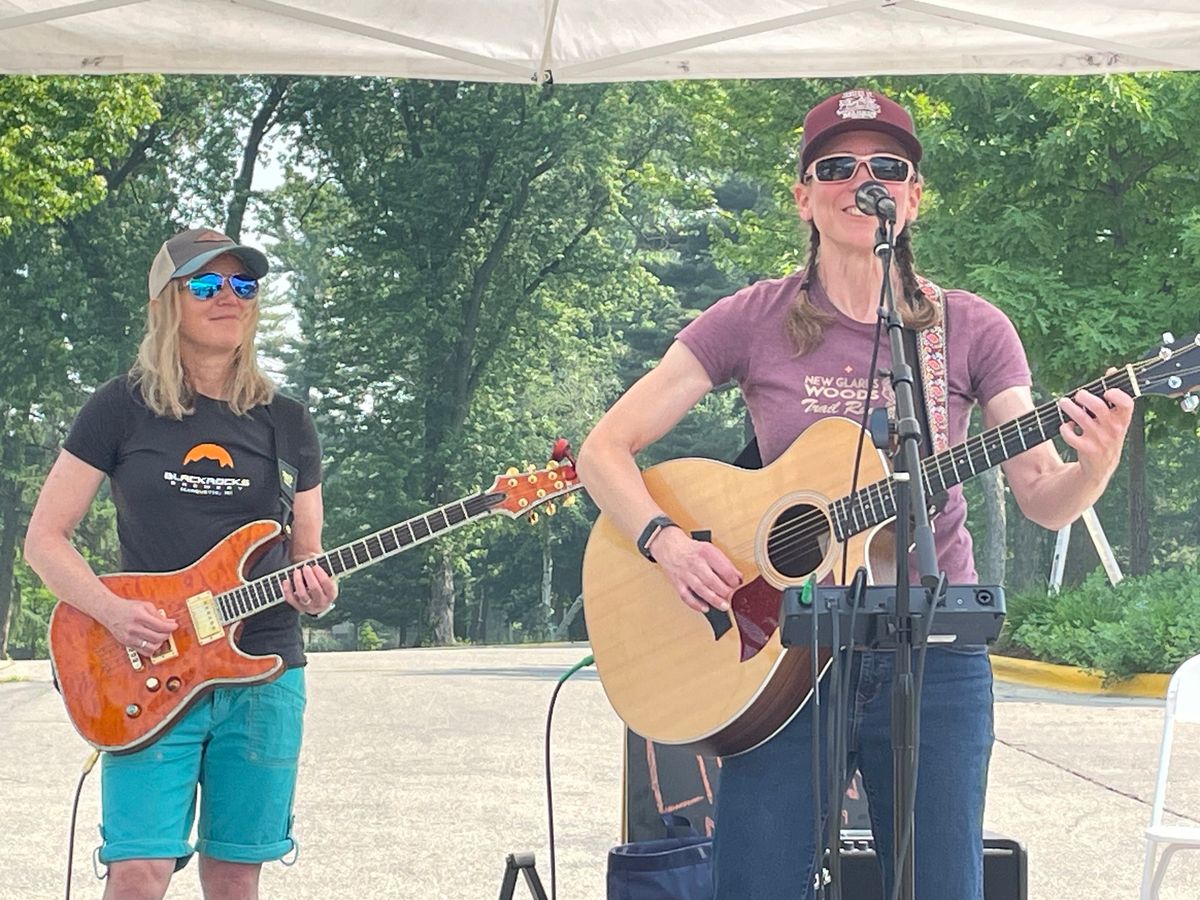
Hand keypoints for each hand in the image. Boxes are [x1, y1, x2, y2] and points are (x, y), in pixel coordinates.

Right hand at [102, 596, 177, 651]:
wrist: (109, 611)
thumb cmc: (127, 607)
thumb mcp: (145, 605)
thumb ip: (158, 614)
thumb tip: (170, 622)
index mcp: (139, 616)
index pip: (160, 626)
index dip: (171, 627)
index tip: (174, 626)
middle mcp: (134, 628)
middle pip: (157, 637)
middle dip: (167, 634)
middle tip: (168, 630)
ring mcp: (130, 637)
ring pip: (151, 647)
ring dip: (160, 643)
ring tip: (161, 637)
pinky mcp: (127, 644)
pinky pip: (143, 651)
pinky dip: (151, 649)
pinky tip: (153, 642)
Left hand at [282, 556, 337, 615]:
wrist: (316, 597)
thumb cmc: (321, 582)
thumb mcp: (327, 575)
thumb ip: (322, 565)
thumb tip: (312, 556)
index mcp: (331, 594)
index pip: (327, 584)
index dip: (321, 574)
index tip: (315, 565)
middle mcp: (322, 603)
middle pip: (314, 589)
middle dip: (309, 576)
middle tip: (306, 567)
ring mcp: (309, 606)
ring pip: (302, 594)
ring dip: (298, 581)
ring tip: (296, 571)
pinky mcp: (298, 607)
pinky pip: (291, 599)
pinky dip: (287, 590)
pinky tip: (286, 580)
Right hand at [650, 527, 742, 613]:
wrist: (669, 546)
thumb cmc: (692, 550)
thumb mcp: (710, 550)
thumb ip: (724, 564)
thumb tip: (738, 577)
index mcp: (706, 552)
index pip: (722, 567)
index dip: (732, 578)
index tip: (738, 584)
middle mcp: (695, 563)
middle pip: (711, 579)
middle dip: (724, 591)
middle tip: (732, 597)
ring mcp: (685, 574)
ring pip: (700, 588)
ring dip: (713, 599)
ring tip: (724, 606)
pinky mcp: (677, 583)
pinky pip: (686, 596)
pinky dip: (695, 603)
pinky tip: (705, 608)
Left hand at [1057, 371, 1133, 486]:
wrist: (1101, 467)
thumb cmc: (1107, 434)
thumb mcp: (1116, 418)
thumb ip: (1113, 396)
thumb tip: (1112, 370)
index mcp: (1123, 419)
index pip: (1127, 403)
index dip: (1117, 394)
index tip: (1107, 390)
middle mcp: (1113, 429)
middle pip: (1098, 406)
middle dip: (1084, 396)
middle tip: (1077, 394)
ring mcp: (1100, 440)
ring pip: (1081, 417)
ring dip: (1069, 407)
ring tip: (1063, 402)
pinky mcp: (1086, 449)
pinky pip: (1071, 434)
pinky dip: (1065, 428)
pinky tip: (1067, 426)